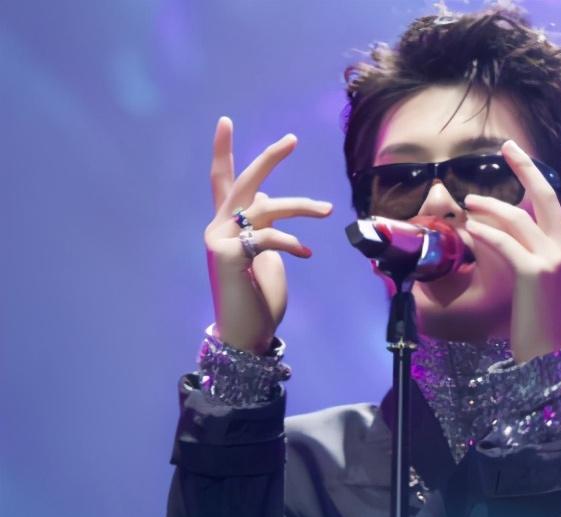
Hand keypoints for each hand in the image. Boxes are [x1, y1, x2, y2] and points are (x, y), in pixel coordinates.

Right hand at [203, 116, 332, 353]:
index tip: (225, 121)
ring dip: (301, 206)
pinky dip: (292, 242)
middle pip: (243, 183)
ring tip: (326, 209)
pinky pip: (268, 237)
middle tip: (292, 139)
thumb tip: (269, 203)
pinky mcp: (225, 255)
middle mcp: (217, 227)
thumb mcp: (266, 254)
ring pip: (266, 207)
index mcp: (227, 224)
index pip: (222, 181)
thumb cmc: (258, 296)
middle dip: (269, 158)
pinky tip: (306, 254)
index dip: (223, 151)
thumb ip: (264, 226)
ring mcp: (217, 240)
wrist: (246, 333)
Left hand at [463, 139, 560, 363]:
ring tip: (469, 200)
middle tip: (507, 146)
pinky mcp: (533, 273)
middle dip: (527, 167)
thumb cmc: (553, 319)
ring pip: (519, 217)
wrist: (549, 354)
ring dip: (490, 205)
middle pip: (548, 196)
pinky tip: (469, 226)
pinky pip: (503, 242)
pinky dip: (484, 232)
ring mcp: (553, 260)